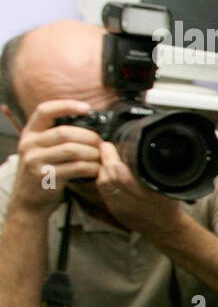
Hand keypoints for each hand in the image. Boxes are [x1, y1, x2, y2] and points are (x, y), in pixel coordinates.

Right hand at [7, 100, 102, 216]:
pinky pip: (76, 168)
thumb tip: (90, 124)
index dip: (66, 105)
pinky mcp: (45, 177)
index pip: (44, 110)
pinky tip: (97, 169)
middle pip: (65, 132)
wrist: (28, 201)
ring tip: (101, 157)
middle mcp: (29, 145)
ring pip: (72, 150)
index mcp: (30, 133)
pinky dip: (92, 167)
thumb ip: (57, 136)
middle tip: (101, 143)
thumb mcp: (42, 149)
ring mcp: (35, 161)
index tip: (87, 108)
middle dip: (89, 136)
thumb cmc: (43, 171)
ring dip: (92, 153)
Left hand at [94, 141, 186, 238]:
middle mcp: (131, 202)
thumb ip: (155, 172)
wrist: (164, 228)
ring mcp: (120, 207)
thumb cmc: (168, 206)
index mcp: (147, 195)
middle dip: (105, 161)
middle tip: (105, 147)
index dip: (112, 159)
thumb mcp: (169, 187)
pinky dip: (102, 179)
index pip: (121, 175)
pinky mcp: (114, 210)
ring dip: (102, 169)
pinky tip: (106, 172)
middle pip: (108, 178)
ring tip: (106, 158)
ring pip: (102, 184)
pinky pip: (103, 192)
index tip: (109, 145)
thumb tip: (138, 151)